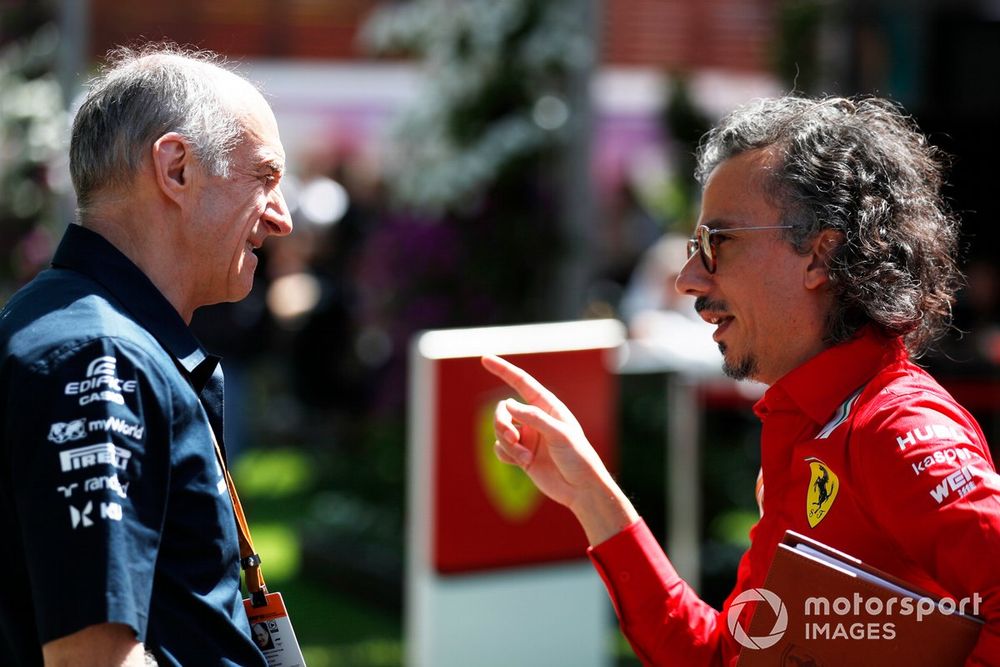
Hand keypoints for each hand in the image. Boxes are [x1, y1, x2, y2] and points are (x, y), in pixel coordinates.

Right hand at [481, 354, 637, 544]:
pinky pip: (500, 448)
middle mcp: (535, 419)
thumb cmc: (578, 458)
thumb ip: (534, 418)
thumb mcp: (560, 434)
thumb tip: (507, 404)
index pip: (522, 383)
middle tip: (511, 436)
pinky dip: (505, 454)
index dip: (503, 370)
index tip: (485, 359)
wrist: (581, 490)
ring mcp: (527, 437)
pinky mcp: (521, 455)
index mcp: (548, 407)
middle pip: (503, 409)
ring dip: (506, 442)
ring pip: (499, 429)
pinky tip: (521, 462)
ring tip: (522, 455)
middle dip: (500, 421)